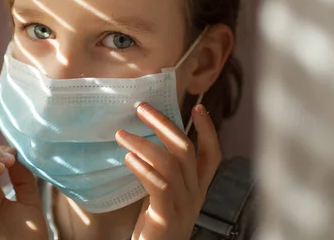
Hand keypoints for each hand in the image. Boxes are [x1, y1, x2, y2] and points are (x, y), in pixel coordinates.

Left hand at [115, 103, 221, 239]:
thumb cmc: (155, 227)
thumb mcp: (164, 196)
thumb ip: (163, 173)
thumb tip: (146, 139)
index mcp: (197, 188)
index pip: (212, 155)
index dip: (209, 130)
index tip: (198, 106)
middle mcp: (194, 195)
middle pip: (186, 150)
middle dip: (164, 124)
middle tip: (142, 108)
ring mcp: (181, 207)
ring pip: (170, 164)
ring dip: (144, 143)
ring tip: (122, 134)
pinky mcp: (164, 218)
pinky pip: (159, 186)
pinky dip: (143, 168)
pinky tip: (128, 158)